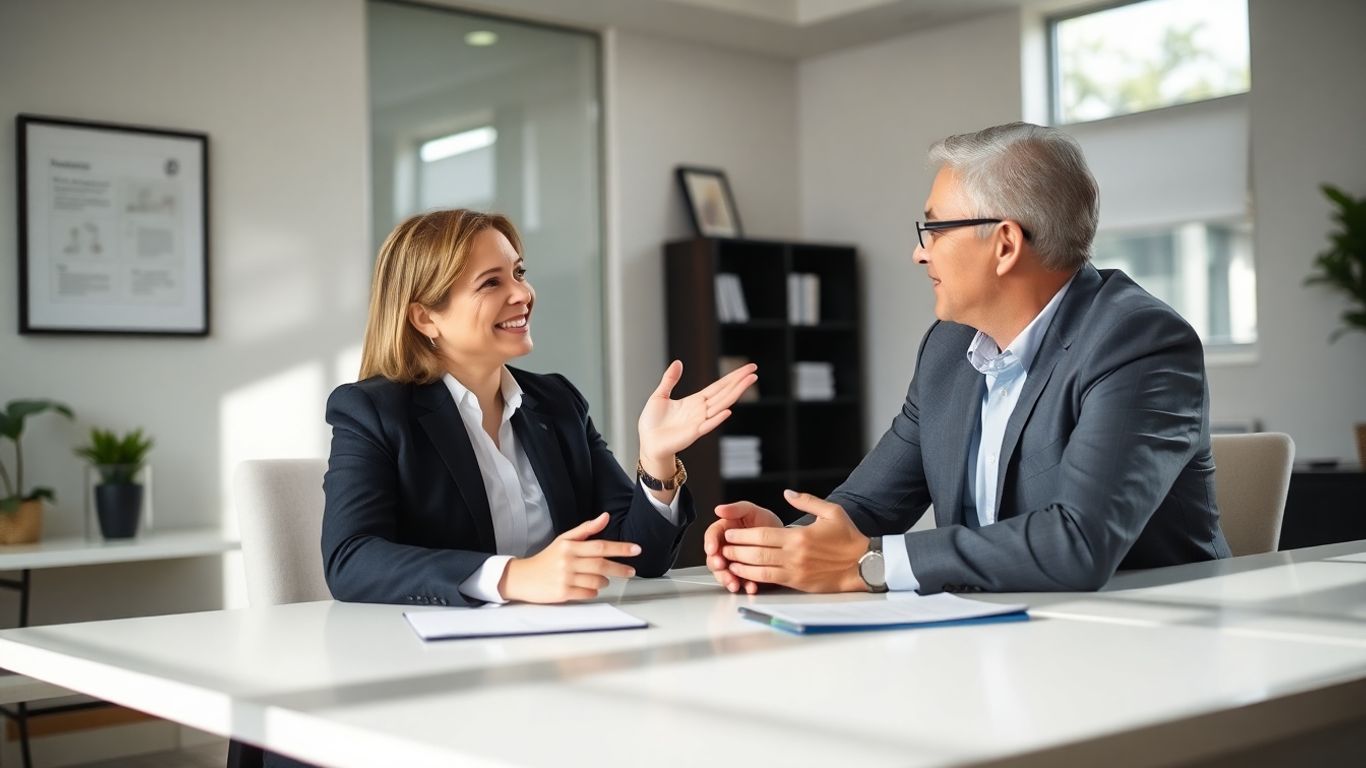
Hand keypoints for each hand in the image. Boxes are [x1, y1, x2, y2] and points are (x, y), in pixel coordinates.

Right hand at [500, 513, 638, 602]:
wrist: (523, 577)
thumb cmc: (547, 558)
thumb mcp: (564, 539)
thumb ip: (586, 529)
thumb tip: (605, 516)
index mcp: (569, 546)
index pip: (600, 546)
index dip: (620, 548)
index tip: (636, 549)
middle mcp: (568, 561)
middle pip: (601, 565)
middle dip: (620, 568)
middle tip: (631, 571)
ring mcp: (565, 578)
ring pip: (596, 581)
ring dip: (605, 581)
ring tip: (603, 579)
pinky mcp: (563, 593)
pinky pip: (588, 594)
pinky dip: (594, 592)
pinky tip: (591, 588)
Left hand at [637, 360, 757, 467]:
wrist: (647, 442)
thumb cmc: (652, 423)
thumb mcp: (660, 395)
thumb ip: (670, 379)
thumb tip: (678, 362)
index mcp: (695, 401)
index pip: (718, 386)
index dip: (732, 377)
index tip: (746, 369)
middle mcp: (701, 410)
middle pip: (724, 393)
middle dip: (739, 382)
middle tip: (754, 371)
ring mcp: (699, 421)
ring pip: (721, 405)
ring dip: (735, 394)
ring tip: (748, 382)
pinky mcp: (693, 433)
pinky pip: (708, 425)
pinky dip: (718, 419)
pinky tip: (728, 411)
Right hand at [704, 501, 780, 593]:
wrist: (783, 540)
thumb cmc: (767, 524)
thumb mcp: (753, 512)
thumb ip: (736, 509)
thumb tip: (719, 509)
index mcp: (725, 531)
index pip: (712, 536)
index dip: (710, 543)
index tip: (712, 549)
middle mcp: (726, 548)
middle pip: (713, 558)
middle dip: (716, 565)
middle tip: (722, 567)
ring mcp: (733, 562)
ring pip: (723, 573)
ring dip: (727, 579)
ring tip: (734, 583)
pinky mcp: (743, 574)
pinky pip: (740, 582)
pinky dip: (744, 586)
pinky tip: (750, 586)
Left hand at [721, 490, 868, 592]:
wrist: (865, 564)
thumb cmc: (848, 537)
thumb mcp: (831, 511)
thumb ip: (806, 501)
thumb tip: (787, 493)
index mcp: (799, 536)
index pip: (761, 535)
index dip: (742, 535)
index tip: (729, 532)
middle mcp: (794, 555)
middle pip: (756, 553)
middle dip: (735, 550)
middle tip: (722, 547)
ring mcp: (795, 571)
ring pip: (760, 569)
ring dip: (740, 565)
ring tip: (727, 561)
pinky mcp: (799, 583)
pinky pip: (771, 581)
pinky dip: (753, 578)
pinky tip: (744, 574)